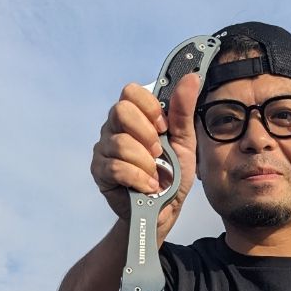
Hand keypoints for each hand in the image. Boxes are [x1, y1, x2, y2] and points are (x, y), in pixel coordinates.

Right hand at [91, 73, 199, 239]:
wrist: (163, 211)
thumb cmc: (172, 176)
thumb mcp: (185, 142)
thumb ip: (183, 112)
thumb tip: (191, 79)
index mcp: (135, 117)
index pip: (131, 92)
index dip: (149, 108)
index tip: (164, 127)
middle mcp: (115, 128)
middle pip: (120, 111)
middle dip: (146, 134)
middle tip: (158, 152)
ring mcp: (104, 149)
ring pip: (120, 143)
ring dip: (145, 163)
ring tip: (156, 176)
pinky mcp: (100, 171)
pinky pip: (115, 167)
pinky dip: (138, 178)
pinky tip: (147, 186)